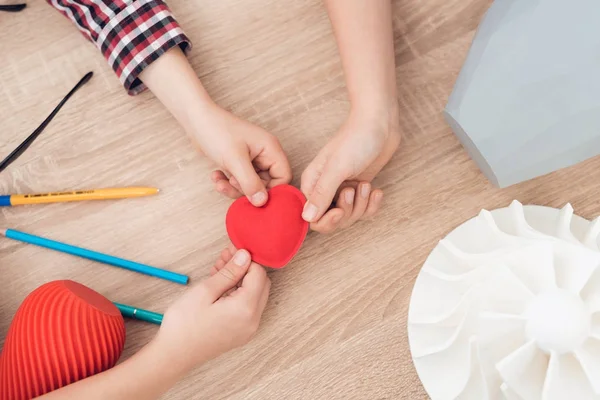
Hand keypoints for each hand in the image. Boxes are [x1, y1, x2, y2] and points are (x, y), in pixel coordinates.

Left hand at [138, 47, 291, 206]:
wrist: (196, 119)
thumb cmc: (217, 132)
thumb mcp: (234, 160)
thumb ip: (250, 183)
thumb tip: (262, 203)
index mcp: (270, 149)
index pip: (283, 177)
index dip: (271, 190)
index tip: (253, 194)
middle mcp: (264, 154)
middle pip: (266, 183)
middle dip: (246, 189)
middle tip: (231, 184)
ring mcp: (252, 158)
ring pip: (250, 184)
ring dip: (234, 187)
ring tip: (219, 182)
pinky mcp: (239, 162)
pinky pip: (239, 180)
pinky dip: (227, 182)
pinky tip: (215, 176)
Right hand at [156, 249, 270, 371]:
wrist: (173, 356)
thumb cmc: (184, 324)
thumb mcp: (205, 291)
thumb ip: (229, 272)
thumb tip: (245, 256)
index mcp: (246, 308)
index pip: (258, 273)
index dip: (246, 259)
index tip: (231, 251)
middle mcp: (253, 320)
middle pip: (260, 284)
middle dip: (245, 268)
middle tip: (224, 258)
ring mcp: (248, 329)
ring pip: (254, 295)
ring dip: (241, 280)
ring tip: (218, 270)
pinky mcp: (241, 333)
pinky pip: (247, 307)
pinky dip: (238, 293)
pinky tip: (220, 285)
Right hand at [301, 104, 400, 232]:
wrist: (380, 123)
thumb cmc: (356, 139)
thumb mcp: (337, 167)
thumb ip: (322, 194)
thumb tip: (307, 218)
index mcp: (312, 183)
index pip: (312, 218)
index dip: (327, 220)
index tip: (340, 211)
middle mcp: (325, 189)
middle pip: (332, 220)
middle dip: (347, 211)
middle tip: (354, 189)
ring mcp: (343, 189)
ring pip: (349, 216)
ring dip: (361, 205)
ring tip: (366, 185)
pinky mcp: (359, 188)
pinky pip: (363, 210)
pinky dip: (372, 204)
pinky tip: (376, 190)